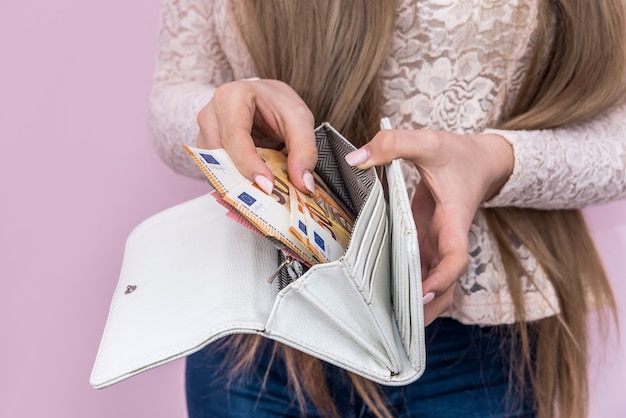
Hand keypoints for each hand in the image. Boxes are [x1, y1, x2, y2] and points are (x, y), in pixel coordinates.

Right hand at [196, 79, 317, 193]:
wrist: (264, 100)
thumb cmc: (278, 105)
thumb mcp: (299, 119)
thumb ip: (304, 150)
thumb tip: (303, 184)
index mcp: (232, 97)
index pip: (234, 136)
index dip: (249, 164)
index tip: (268, 186)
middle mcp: (211, 114)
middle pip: (219, 155)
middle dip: (242, 178)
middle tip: (266, 198)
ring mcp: (204, 133)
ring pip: (213, 167)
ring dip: (235, 183)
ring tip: (260, 195)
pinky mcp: (206, 150)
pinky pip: (214, 172)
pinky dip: (232, 182)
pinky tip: (251, 189)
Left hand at [345, 129, 513, 325]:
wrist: (482, 162)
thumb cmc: (459, 154)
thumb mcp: (428, 142)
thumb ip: (393, 144)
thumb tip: (355, 160)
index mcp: (454, 220)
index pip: (456, 258)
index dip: (442, 278)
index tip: (421, 291)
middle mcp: (447, 239)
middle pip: (445, 286)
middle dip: (425, 306)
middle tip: (394, 322)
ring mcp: (438, 244)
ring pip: (434, 284)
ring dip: (416, 302)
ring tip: (385, 319)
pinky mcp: (428, 242)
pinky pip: (421, 271)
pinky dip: (408, 285)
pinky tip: (382, 294)